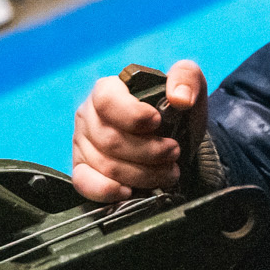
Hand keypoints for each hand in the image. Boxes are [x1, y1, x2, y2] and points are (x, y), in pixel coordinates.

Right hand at [72, 59, 206, 200]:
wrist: (173, 140)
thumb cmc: (174, 111)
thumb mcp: (187, 86)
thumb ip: (186, 77)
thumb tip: (180, 97)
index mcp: (108, 90)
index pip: (107, 100)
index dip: (132, 115)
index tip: (157, 122)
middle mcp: (89, 116)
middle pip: (111, 140)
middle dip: (149, 151)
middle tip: (174, 152)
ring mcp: (83, 144)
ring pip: (107, 165)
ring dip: (143, 174)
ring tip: (168, 171)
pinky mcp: (82, 169)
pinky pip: (84, 183)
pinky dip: (108, 190)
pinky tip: (130, 191)